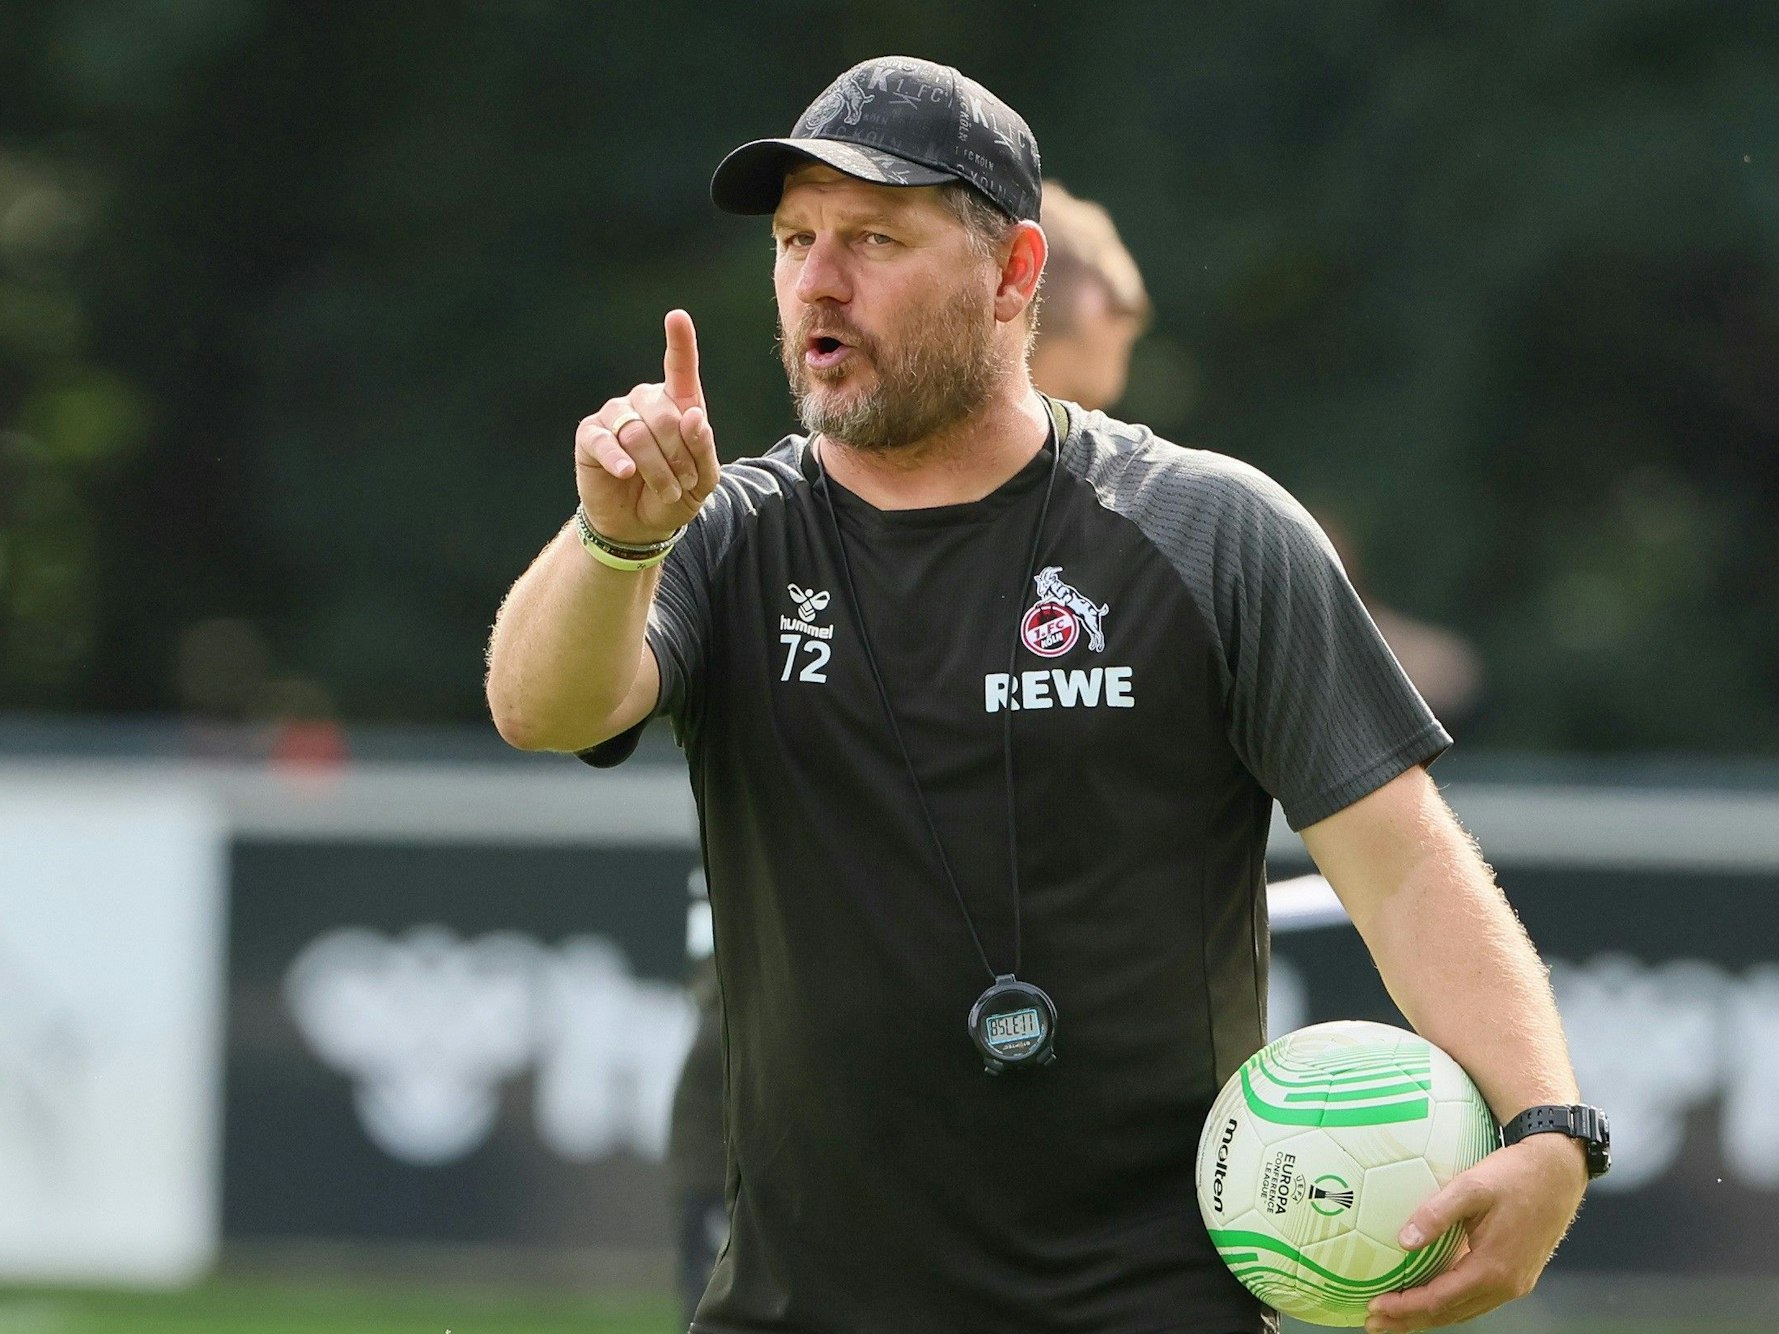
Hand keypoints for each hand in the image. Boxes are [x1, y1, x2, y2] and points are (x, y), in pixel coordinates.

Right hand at [574, 309, 720, 545]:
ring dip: (658, 470)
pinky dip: (618, 460)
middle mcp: (645, 402)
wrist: (640, 526)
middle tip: (683, 485)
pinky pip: (605, 441)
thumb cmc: (676, 495)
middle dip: (679, 457)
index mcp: (677, 405)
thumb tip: (693, 415)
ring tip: (667, 490)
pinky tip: (626, 474)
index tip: (677, 317)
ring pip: (638, 434)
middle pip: (666, 417)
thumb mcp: (703, 479)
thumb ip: (703, 448)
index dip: (679, 342)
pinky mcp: (590, 435)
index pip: (680, 368)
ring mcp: (616, 416)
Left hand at [1364, 1135, 1587, 1331]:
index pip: (1439, 1300)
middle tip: (1374, 1323)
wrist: (1559, 1171)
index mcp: (1493, 1269)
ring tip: (1396, 1317)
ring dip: (1429, 1316)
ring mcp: (1515, 1283)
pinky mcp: (1518, 1275)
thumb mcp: (1471, 1186)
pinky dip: (1450, 1304)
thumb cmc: (1516, 1175)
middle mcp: (1506, 1285)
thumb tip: (1403, 1241)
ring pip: (1464, 1310)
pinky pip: (1477, 1299)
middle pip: (1450, 1313)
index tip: (1374, 1307)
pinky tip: (1431, 1297)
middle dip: (1410, 1321)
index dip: (1405, 1307)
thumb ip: (1436, 1214)